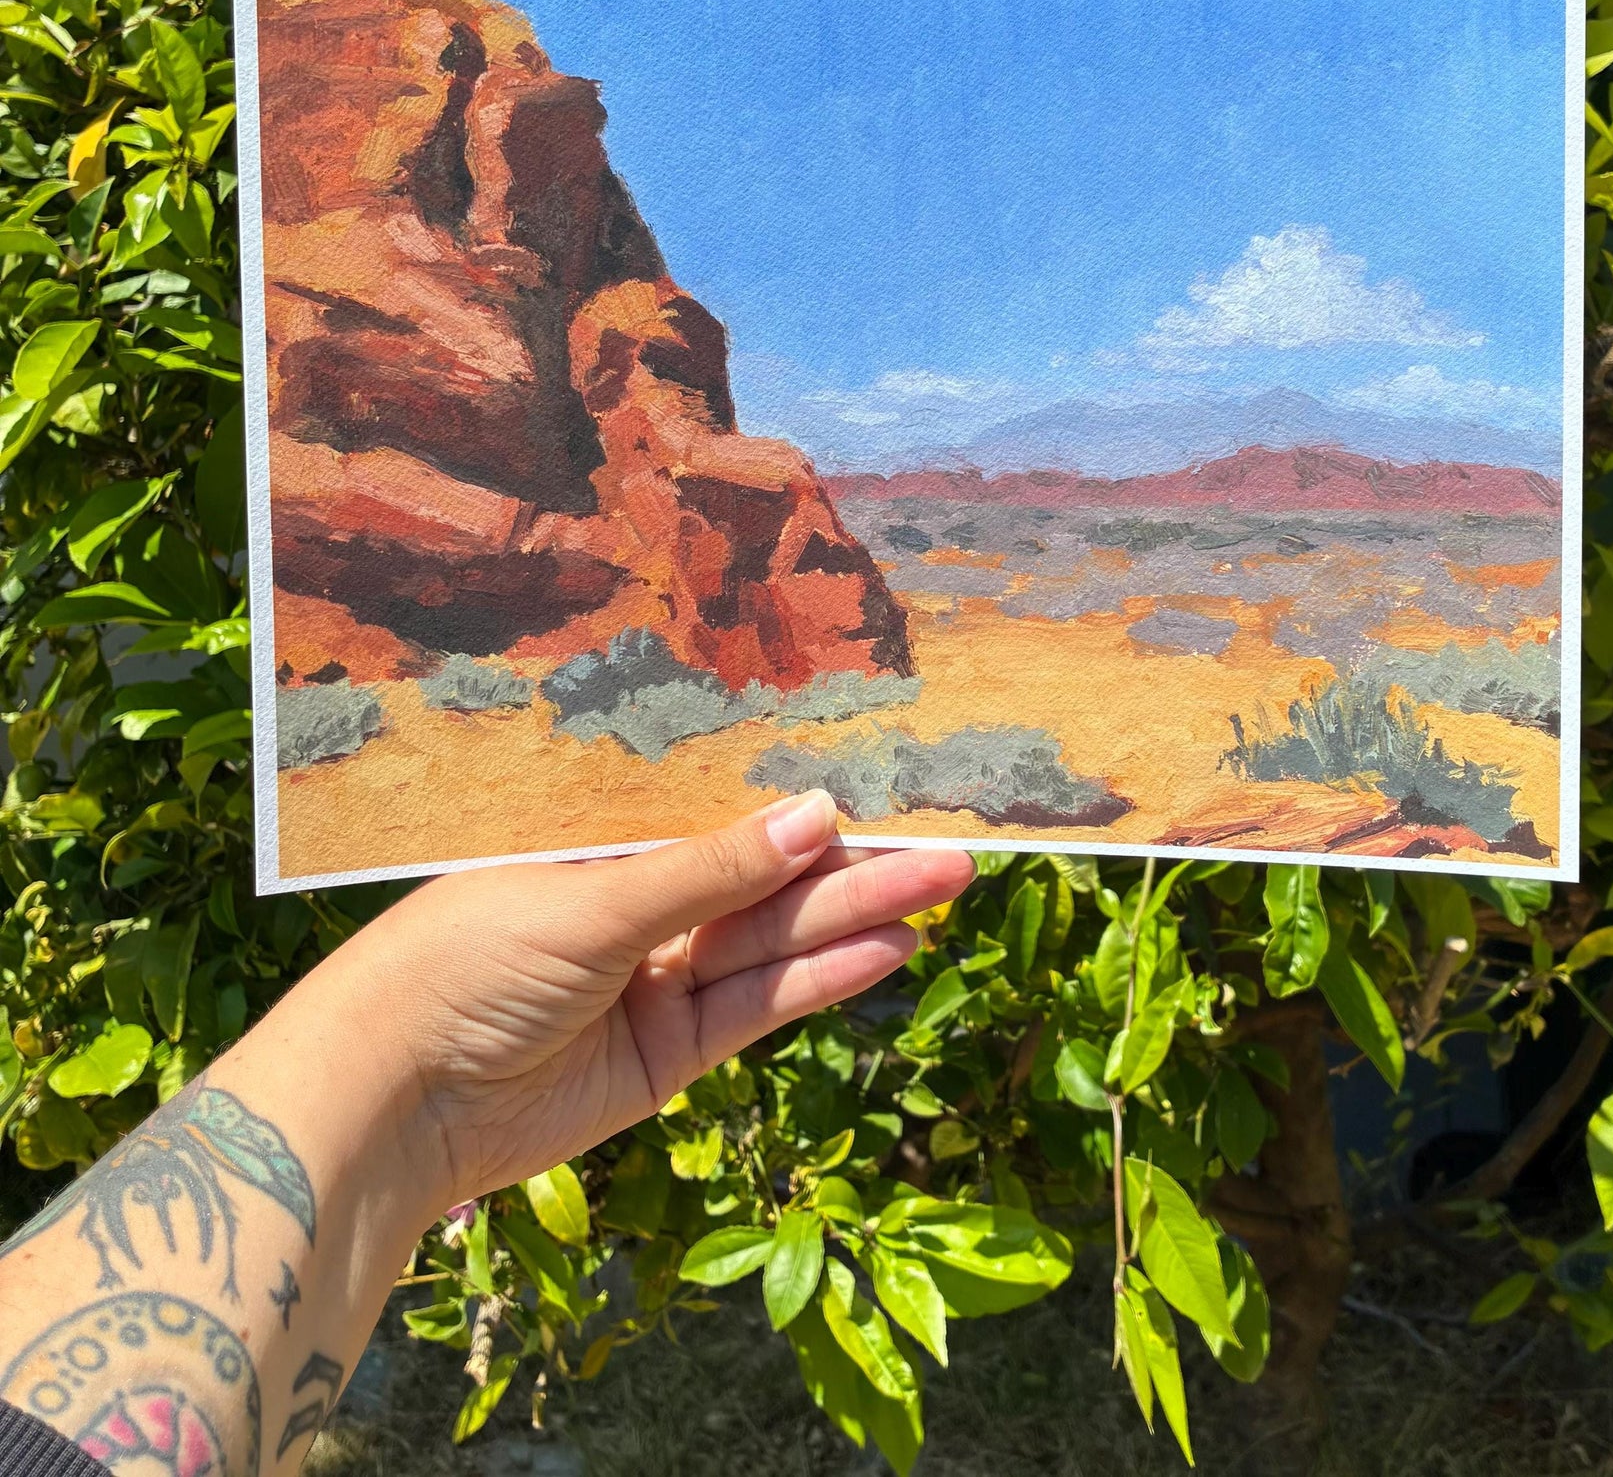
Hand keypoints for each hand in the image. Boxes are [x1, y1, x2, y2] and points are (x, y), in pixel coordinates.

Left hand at [328, 790, 972, 1208]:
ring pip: (773, 941)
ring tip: (944, 890)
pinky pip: (756, 1006)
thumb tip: (818, 815)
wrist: (388, 1103)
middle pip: (765, 881)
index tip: (889, 782)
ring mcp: (656, 981)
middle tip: (952, 848)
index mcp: (606, 844)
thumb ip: (711, 869)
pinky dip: (820, 980)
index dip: (804, 804)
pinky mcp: (667, 1056)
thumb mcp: (593, 902)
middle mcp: (638, 907)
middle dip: (856, 867)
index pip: (723, 814)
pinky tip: (886, 950)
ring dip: (857, 919)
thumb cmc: (464, 960)